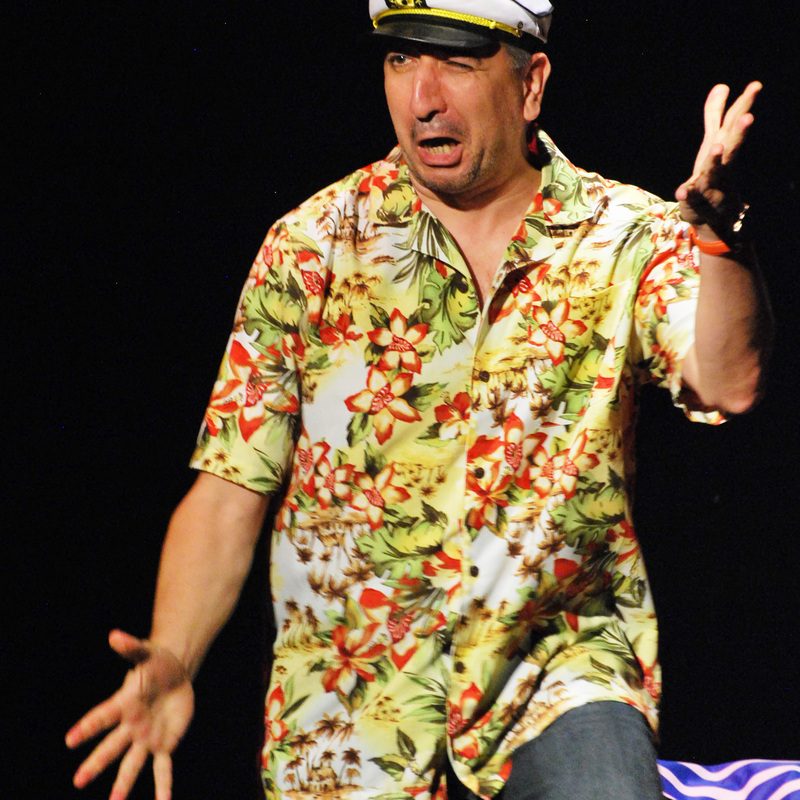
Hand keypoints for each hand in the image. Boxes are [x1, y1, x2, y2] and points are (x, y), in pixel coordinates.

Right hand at [66, 630, 194, 799]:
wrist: (175, 673)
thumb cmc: (156, 662)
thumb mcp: (146, 652)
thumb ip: (131, 646)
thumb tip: (114, 635)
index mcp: (124, 703)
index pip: (103, 716)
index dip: (88, 727)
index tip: (70, 739)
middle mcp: (131, 726)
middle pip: (111, 747)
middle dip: (96, 763)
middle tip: (78, 780)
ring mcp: (146, 737)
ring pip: (132, 764)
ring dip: (123, 784)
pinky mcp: (165, 744)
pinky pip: (163, 768)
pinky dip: (164, 786)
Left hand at [676, 81, 760, 236]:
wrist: (713, 216)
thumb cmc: (714, 173)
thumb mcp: (714, 141)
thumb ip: (715, 115)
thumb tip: (721, 85)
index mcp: (722, 148)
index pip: (733, 124)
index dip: (742, 105)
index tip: (756, 85)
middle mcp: (721, 165)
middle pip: (731, 146)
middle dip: (739, 132)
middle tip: (749, 117)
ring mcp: (710, 184)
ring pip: (714, 171)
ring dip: (715, 160)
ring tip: (717, 148)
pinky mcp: (696, 201)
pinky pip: (691, 197)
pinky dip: (687, 193)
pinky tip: (682, 190)